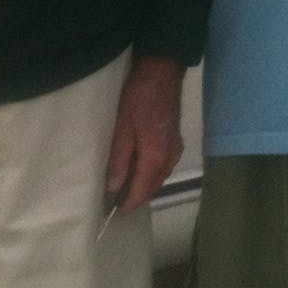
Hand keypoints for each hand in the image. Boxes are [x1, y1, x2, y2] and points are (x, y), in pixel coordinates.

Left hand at [104, 56, 184, 215]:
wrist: (162, 73)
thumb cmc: (138, 99)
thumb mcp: (122, 130)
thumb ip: (119, 162)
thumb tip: (113, 189)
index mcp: (156, 158)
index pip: (141, 192)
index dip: (127, 205)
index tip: (112, 213)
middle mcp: (170, 159)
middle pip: (152, 188)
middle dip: (135, 198)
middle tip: (113, 202)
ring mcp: (175, 150)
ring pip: (158, 178)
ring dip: (142, 186)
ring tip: (123, 188)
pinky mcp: (175, 142)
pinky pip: (162, 167)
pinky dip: (150, 174)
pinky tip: (137, 170)